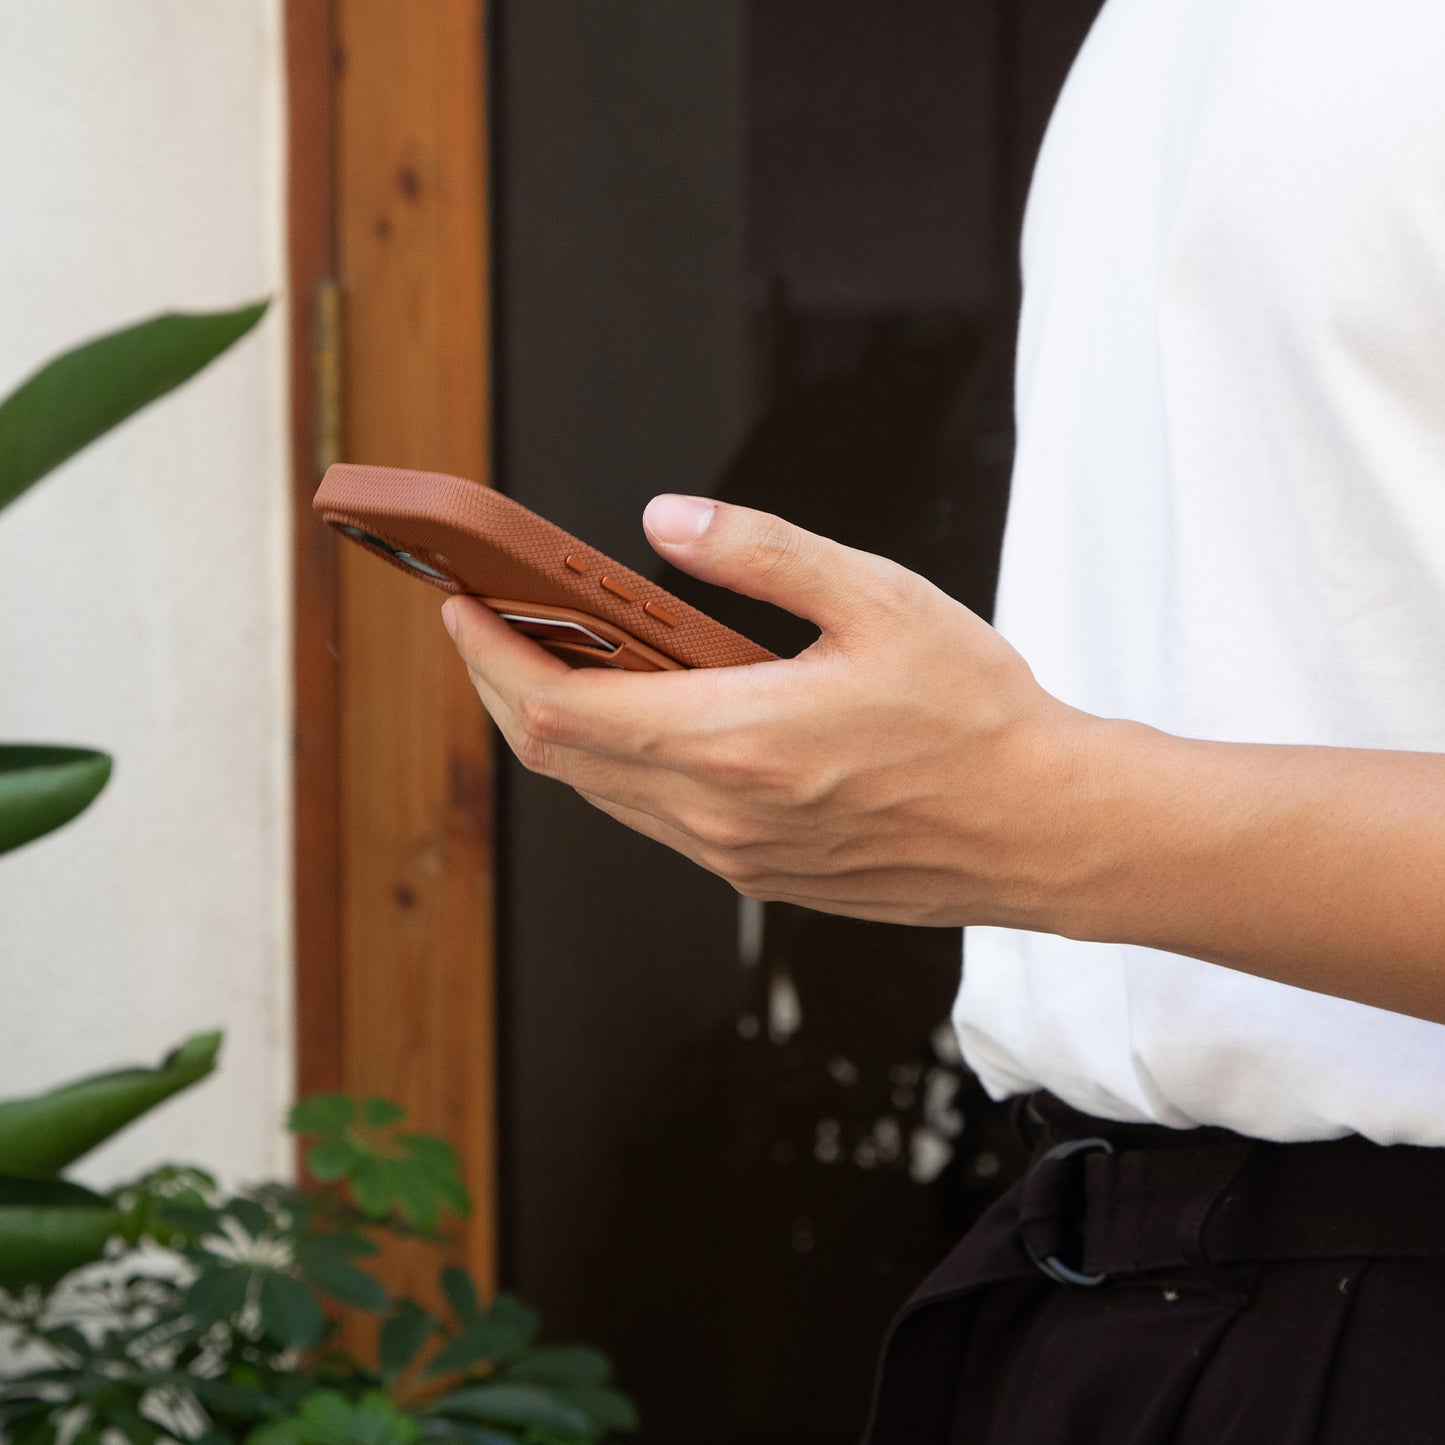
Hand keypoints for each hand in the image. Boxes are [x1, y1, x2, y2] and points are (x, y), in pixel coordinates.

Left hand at [441, 495, 1101, 927]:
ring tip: (558, 660)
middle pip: (560, 756)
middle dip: (509, 686)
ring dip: (562, 728)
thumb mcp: (874, 598)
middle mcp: (719, 813)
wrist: (1042, 828)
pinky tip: (643, 716)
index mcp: (735, 741)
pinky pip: (653, 819)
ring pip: (601, 793)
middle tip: (494, 624)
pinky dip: (619, 764)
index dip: (495, 657)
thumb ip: (759, 551)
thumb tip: (665, 519)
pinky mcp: (760, 873)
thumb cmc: (975, 717)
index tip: (465, 607)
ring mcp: (735, 854)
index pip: (560, 709)